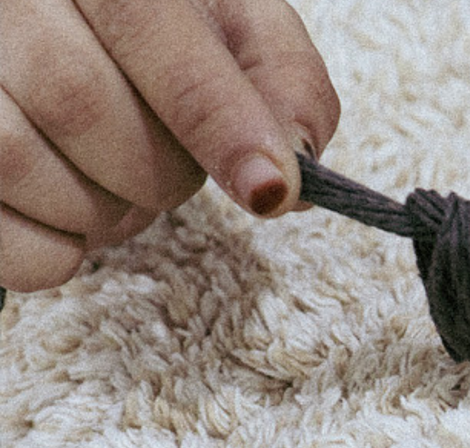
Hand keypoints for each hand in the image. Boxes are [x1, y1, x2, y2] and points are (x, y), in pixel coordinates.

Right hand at [0, 0, 339, 292]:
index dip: (216, 119)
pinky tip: (75, 220)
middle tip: (169, 170)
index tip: (270, 190)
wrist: (66, 33)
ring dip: (102, 213)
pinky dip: (56, 255)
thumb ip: (281, 80)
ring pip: (19, 162)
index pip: (144, 21)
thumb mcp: (232, 25)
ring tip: (115, 187)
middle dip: (158, 171)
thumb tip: (294, 168)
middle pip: (80, 102)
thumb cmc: (161, 35)